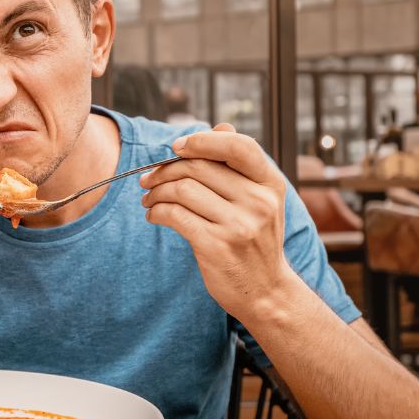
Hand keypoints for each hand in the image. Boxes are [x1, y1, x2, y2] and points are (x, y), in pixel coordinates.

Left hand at [139, 124, 292, 318]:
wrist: (265, 291)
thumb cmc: (255, 240)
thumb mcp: (260, 200)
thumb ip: (239, 165)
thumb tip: (220, 126)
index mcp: (270, 184)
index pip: (238, 146)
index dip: (202, 140)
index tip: (176, 148)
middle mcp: (258, 202)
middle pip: (199, 166)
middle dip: (165, 169)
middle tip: (148, 179)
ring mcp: (239, 225)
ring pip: (182, 189)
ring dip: (156, 192)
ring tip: (149, 199)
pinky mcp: (216, 246)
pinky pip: (174, 215)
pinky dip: (156, 212)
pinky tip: (154, 215)